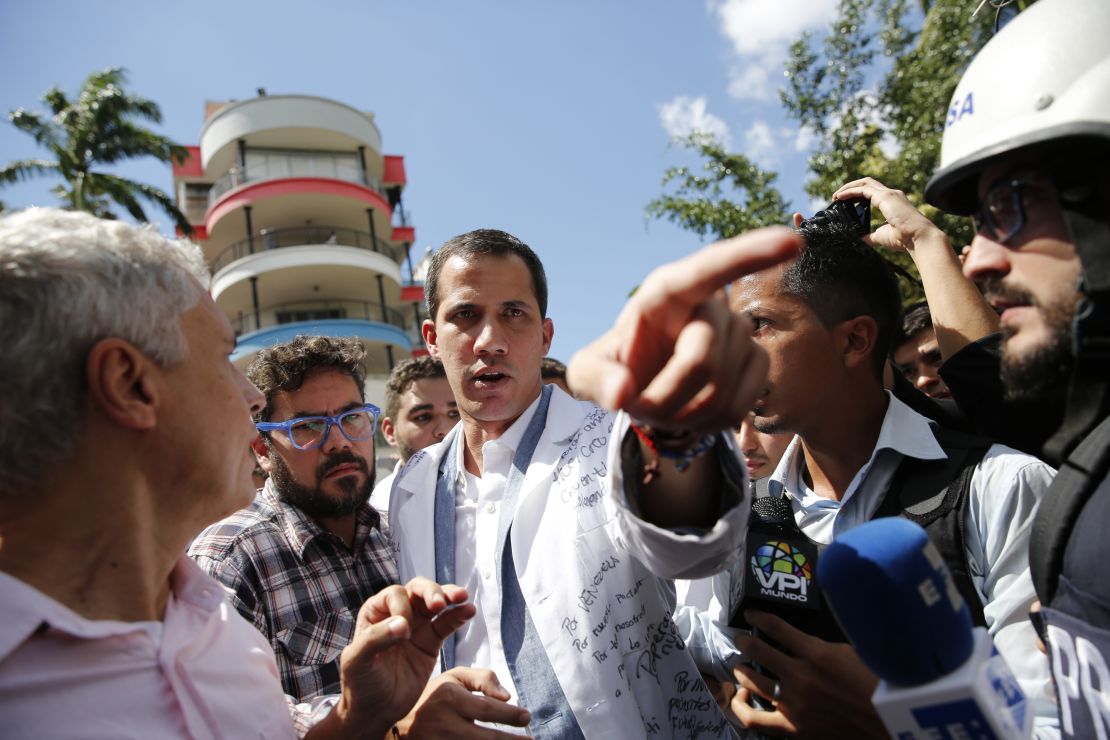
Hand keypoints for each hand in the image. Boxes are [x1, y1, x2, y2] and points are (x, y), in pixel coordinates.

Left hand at [328, 578, 475, 736]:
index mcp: (375, 613)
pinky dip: (459, 616)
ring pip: (435, 603)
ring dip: (449, 596)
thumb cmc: (359, 684)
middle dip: (431, 591)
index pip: (395, 595)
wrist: (375, 711)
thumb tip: (403, 624)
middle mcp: (397, 614)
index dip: (403, 606)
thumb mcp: (357, 661)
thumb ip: (375, 639)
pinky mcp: (431, 643)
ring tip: (462, 596)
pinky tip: (469, 610)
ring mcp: (416, 627)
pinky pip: (447, 624)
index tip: (404, 630)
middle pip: (418, 590)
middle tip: (439, 603)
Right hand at [394, 667, 531, 738]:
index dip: (509, 715)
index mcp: (449, 699)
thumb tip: (507, 696)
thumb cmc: (433, 695)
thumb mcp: (454, 677)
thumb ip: (483, 679)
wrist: (396, 721)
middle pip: (484, 739)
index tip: (527, 716)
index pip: (486, 709)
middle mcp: (443, 724)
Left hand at [567, 227, 800, 434]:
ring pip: (721, 391)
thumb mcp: (586, 373)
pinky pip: (739, 408)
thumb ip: (596, 379)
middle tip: (636, 406)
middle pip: (702, 361)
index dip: (750, 255)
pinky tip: (691, 412)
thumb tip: (622, 392)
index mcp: (667, 292)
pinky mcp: (757, 363)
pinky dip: (709, 424)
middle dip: (664, 398)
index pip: (711, 268)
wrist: (640, 387)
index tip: (793, 242)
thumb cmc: (613, 369)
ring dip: (683, 416)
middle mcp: (710, 306)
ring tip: (662, 404)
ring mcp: (740, 333)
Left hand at [729, 610, 884, 738]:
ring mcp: (794, 704)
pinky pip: (754, 719)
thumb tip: (797, 640)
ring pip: (751, 681)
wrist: (884, 724)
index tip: (751, 614)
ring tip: (741, 667)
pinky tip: (741, 697)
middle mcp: (801, 677)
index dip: (759, 617)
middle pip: (757, 650)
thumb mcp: (848, 653)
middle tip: (742, 639)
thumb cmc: (872, 686)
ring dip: (742, 670)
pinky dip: (741, 707)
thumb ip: (819, 646)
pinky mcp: (792, 728)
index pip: (776, 627)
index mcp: (817, 654)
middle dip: (745, 641)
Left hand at [833, 177, 948, 254]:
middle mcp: (892, 194)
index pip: (872, 191)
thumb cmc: (904, 238)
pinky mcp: (885, 197)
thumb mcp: (881, 236)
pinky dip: (850, 191)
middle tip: (837, 196)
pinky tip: (840, 197)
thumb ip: (870, 236)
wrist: (918, 237)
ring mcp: (889, 194)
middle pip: (868, 183)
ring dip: (849, 187)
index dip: (858, 193)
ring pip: (865, 183)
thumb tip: (859, 239)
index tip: (845, 201)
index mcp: (893, 201)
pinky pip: (863, 190)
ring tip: (836, 195)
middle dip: (851, 187)